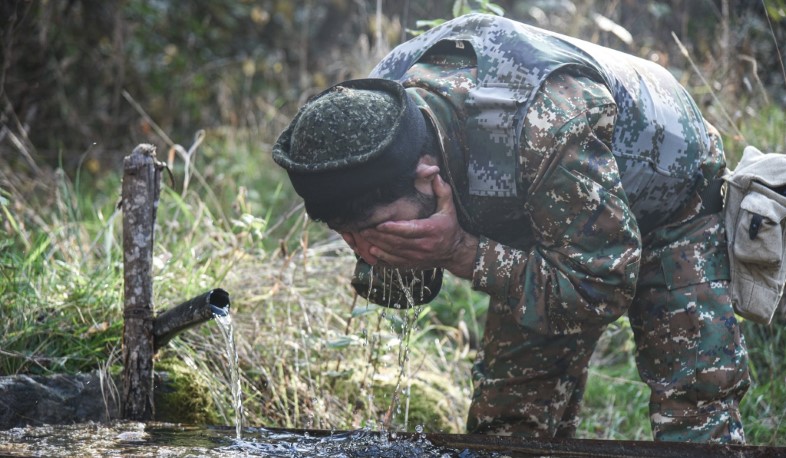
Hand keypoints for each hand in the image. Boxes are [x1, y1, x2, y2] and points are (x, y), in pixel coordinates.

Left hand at [360, 174, 477, 278]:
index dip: (394, 228)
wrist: (455, 252)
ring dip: (378, 246)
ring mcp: (417, 257)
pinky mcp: (413, 264)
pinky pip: (394, 263)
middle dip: (379, 236)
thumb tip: (435, 173)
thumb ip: (442, 191)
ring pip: (394, 253)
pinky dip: (382, 258)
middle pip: (398, 242)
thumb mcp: (449, 208)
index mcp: (431, 230)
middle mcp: (424, 246)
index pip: (410, 230)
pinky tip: (371, 251)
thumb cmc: (449, 226)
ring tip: (364, 237)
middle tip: (363, 228)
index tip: (380, 224)